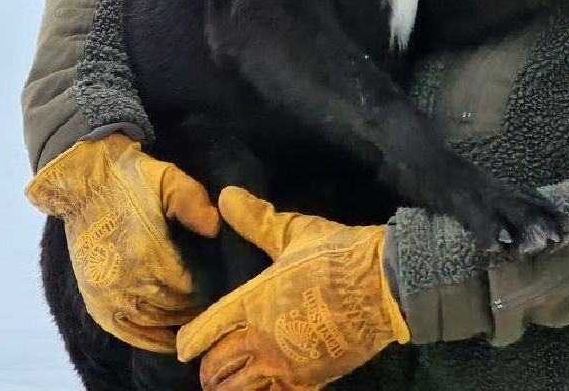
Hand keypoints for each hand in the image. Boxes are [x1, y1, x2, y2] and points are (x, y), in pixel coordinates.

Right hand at [25, 133, 219, 351]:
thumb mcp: (167, 178)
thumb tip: (215, 229)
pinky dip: (151, 339)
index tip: (220, 280)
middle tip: (212, 297)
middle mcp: (126, 280)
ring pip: (155, 322)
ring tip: (194, 312)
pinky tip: (169, 339)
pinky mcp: (96, 301)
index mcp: (147, 253)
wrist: (84, 184)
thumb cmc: (130, 179)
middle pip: (175, 307)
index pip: (190, 288)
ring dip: (177, 320)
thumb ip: (193, 202)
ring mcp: (108, 294)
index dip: (208, 287)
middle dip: (195, 304)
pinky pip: (128, 332)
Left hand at [177, 187, 408, 389]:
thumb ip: (256, 220)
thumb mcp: (293, 232)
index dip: (188, 342)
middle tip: (209, 364)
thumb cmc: (337, 256)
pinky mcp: (311, 381)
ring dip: (231, 387)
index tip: (183, 345)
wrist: (385, 287)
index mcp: (252, 303)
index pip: (205, 331)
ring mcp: (287, 366)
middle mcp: (262, 340)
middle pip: (216, 369)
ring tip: (231, 381)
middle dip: (208, 368)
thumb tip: (226, 196)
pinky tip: (267, 387)